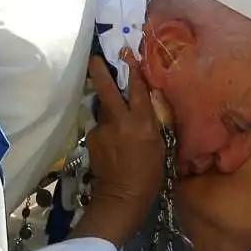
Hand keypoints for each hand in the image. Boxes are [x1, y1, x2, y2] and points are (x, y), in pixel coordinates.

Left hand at [71, 50, 168, 246]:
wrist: (121, 197)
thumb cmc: (149, 175)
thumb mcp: (160, 146)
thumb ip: (152, 121)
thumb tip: (148, 101)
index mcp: (141, 123)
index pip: (136, 89)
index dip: (133, 70)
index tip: (128, 54)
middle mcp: (119, 122)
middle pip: (107, 90)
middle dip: (100, 71)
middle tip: (95, 57)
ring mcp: (102, 130)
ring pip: (102, 109)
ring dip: (107, 107)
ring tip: (117, 117)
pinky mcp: (91, 139)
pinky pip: (100, 127)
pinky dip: (106, 128)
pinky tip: (112, 142)